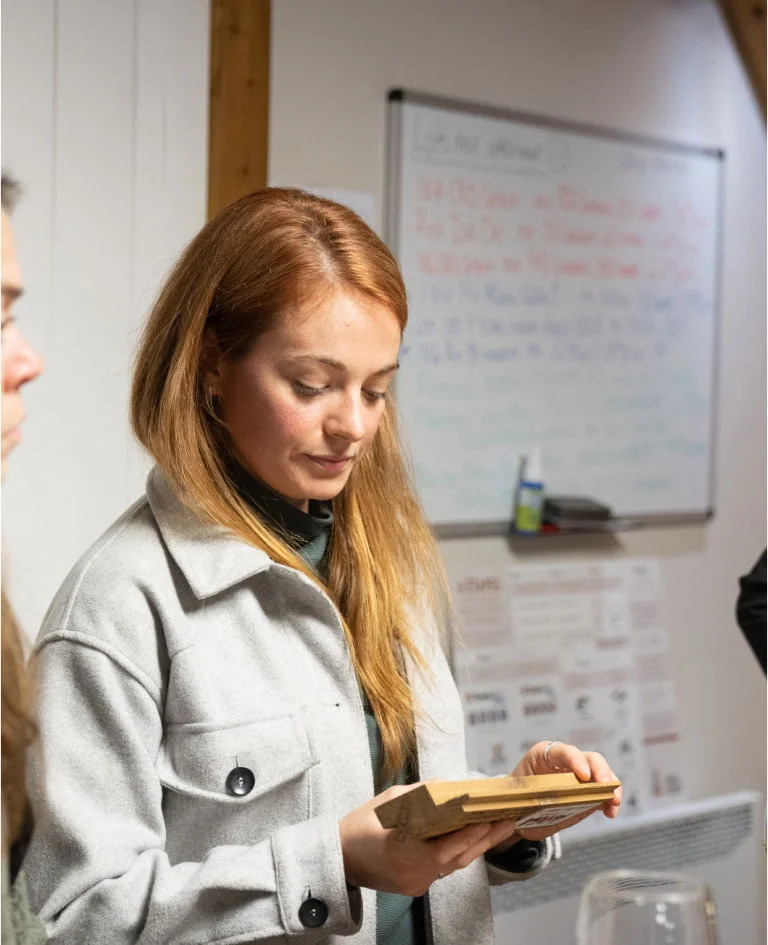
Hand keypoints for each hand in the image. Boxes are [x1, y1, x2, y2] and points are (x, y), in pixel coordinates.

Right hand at [339, 783, 521, 895]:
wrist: (339, 860)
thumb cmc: (360, 827)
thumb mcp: (389, 801)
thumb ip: (420, 795)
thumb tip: (448, 786)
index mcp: (404, 848)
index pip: (446, 845)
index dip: (471, 833)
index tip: (490, 817)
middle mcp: (413, 870)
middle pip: (458, 858)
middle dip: (485, 839)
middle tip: (508, 821)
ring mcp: (416, 883)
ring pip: (453, 866)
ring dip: (475, 846)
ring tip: (498, 828)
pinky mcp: (416, 887)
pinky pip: (442, 870)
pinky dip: (457, 853)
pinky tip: (471, 839)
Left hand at [501, 740, 621, 843]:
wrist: (516, 811)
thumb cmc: (515, 798)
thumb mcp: (519, 796)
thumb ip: (536, 796)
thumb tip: (547, 803)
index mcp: (542, 754)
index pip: (562, 751)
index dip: (575, 760)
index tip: (584, 776)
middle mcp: (564, 760)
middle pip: (588, 758)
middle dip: (601, 771)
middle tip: (607, 788)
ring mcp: (578, 775)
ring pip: (601, 772)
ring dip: (611, 787)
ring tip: (613, 804)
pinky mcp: (587, 791)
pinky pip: (603, 791)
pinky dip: (610, 800)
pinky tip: (610, 812)